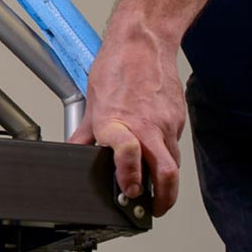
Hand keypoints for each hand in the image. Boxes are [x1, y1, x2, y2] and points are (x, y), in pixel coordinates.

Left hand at [69, 19, 187, 215]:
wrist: (142, 43)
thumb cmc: (116, 66)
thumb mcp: (92, 102)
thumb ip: (86, 133)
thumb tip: (74, 154)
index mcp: (117, 122)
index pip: (127, 152)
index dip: (129, 176)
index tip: (130, 192)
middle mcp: (145, 126)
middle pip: (166, 172)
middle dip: (163, 198)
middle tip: (154, 209)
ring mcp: (165, 123)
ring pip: (172, 162)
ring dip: (165, 179)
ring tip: (155, 187)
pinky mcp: (178, 119)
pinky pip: (174, 145)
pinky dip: (166, 154)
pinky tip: (155, 151)